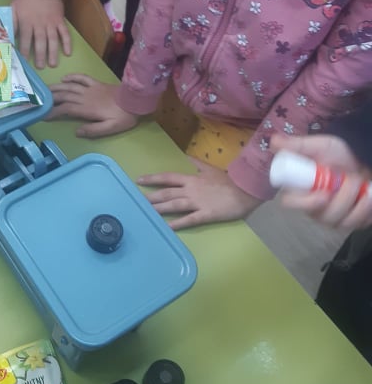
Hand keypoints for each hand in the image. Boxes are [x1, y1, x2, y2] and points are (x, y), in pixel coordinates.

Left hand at [12, 0, 70, 68]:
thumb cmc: (25, 0)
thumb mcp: (14, 9)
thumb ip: (11, 23)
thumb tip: (7, 36)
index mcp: (27, 23)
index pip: (25, 40)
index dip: (24, 51)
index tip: (24, 62)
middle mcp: (39, 25)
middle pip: (40, 43)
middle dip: (40, 56)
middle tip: (40, 67)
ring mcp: (51, 24)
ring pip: (53, 40)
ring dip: (53, 53)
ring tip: (53, 64)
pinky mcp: (60, 21)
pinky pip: (65, 33)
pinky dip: (67, 43)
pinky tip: (68, 53)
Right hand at [49, 74, 137, 136]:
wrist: (136, 100)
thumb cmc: (124, 117)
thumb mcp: (110, 128)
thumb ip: (93, 130)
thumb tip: (76, 132)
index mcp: (86, 109)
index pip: (65, 109)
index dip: (53, 112)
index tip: (43, 115)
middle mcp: (85, 97)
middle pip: (64, 96)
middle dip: (50, 98)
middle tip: (38, 100)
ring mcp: (91, 88)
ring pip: (69, 86)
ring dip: (56, 87)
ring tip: (45, 89)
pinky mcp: (97, 83)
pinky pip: (81, 78)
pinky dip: (72, 77)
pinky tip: (64, 78)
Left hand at [138, 159, 261, 229]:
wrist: (246, 190)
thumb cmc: (228, 180)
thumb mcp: (210, 169)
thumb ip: (196, 164)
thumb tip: (186, 156)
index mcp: (192, 179)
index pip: (168, 177)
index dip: (153, 179)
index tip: (139, 180)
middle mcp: (191, 190)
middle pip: (167, 193)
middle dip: (151, 196)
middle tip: (137, 200)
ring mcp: (198, 202)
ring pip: (174, 205)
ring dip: (159, 209)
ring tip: (146, 212)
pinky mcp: (206, 214)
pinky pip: (189, 220)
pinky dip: (178, 223)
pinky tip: (167, 227)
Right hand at [271, 134, 371, 229]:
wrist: (362, 159)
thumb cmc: (338, 153)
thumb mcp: (319, 146)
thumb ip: (297, 145)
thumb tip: (273, 141)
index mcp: (300, 190)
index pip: (291, 204)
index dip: (306, 203)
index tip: (324, 194)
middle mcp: (313, 209)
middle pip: (322, 216)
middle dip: (343, 197)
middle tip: (352, 178)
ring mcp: (332, 219)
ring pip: (342, 222)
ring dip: (357, 202)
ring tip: (363, 184)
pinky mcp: (351, 223)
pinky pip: (358, 224)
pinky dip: (367, 209)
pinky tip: (368, 194)